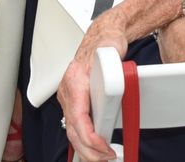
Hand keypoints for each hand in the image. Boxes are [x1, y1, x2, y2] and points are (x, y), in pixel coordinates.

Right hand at [56, 19, 131, 161]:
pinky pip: (75, 124)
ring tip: (103, 156)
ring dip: (86, 147)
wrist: (102, 34)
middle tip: (106, 157)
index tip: (103, 146)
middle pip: (73, 129)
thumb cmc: (106, 43)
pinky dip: (84, 139)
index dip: (90, 136)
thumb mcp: (113, 55)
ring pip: (72, 130)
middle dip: (88, 149)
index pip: (78, 116)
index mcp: (75, 79)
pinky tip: (94, 146)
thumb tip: (116, 84)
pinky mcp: (74, 100)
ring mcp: (69, 95)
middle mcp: (68, 89)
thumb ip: (113, 71)